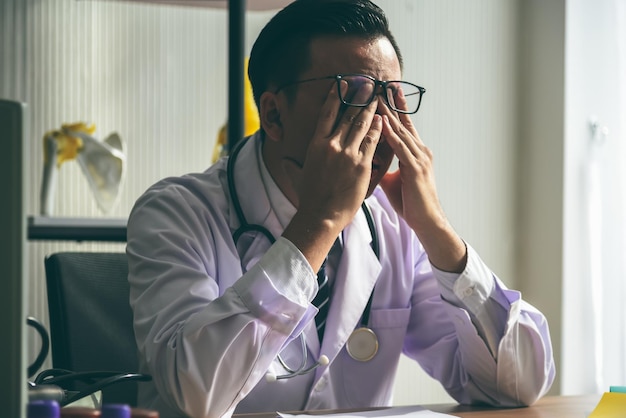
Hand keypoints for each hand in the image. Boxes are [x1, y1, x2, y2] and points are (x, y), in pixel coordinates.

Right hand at [282, 81, 382, 268]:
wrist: (321, 215)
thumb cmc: (309, 198)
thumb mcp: (297, 176)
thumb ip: (291, 165)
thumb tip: (283, 160)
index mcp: (316, 145)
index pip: (326, 114)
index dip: (336, 97)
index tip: (342, 84)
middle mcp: (332, 145)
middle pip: (348, 115)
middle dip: (359, 98)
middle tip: (368, 84)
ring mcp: (348, 154)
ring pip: (361, 125)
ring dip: (370, 109)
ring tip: (377, 96)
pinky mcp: (362, 164)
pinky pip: (372, 141)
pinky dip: (378, 129)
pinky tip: (383, 119)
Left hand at [378, 89, 466, 272]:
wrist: (427, 221)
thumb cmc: (411, 203)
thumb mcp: (393, 182)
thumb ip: (384, 168)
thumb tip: (371, 162)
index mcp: (415, 153)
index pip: (404, 126)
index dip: (396, 108)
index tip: (387, 92)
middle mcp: (420, 151)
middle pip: (403, 122)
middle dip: (392, 103)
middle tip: (383, 83)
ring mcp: (419, 158)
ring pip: (401, 131)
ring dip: (389, 113)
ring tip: (378, 96)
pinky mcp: (416, 168)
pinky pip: (400, 148)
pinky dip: (390, 134)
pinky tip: (382, 123)